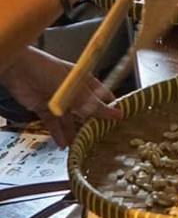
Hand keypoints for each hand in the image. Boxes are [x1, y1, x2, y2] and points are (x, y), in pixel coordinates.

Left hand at [0, 47, 119, 146]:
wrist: (20, 71)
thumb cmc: (50, 71)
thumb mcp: (77, 90)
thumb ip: (95, 106)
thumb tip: (117, 114)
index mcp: (86, 82)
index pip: (103, 97)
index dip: (110, 110)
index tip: (118, 124)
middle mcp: (74, 92)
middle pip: (86, 111)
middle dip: (91, 125)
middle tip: (99, 140)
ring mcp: (59, 101)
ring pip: (69, 120)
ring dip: (73, 133)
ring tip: (79, 146)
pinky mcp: (45, 108)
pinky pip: (53, 124)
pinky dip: (58, 134)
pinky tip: (63, 144)